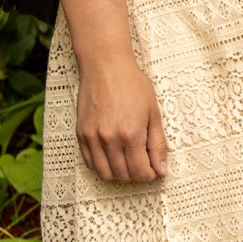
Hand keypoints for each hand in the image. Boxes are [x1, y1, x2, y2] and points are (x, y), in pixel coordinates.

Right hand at [76, 56, 168, 182]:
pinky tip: (112, 155)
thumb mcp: (153, 112)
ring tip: (127, 160)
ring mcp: (92, 137)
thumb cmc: (132, 84)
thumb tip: (161, 170)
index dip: (149, 175)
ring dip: (119, 173)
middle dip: (136, 174)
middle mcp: (109, 139)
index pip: (140, 172)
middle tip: (142, 163)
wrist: (105, 65)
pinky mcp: (81, 134)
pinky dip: (102, 165)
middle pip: (123, 176)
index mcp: (131, 134)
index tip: (153, 169)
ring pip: (105, 173)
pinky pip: (89, 162)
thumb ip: (158, 144)